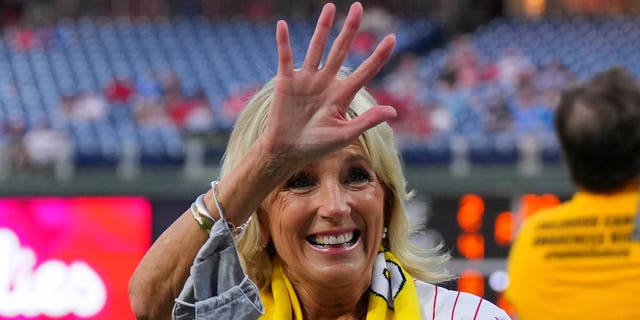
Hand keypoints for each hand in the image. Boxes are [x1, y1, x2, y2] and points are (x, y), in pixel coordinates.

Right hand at [263, 2, 396, 163]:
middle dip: (350, 30)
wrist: (287, 151)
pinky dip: (283, 42)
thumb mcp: (344, 135)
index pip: (365, 71)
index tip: (392, 38)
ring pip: (316, 48)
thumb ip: (367, 121)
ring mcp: (306, 80)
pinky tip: (282, 26)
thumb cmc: (317, 147)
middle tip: (359, 7)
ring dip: (322, 28)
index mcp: (342, 95)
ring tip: (330, 7)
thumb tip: (393, 111)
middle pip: (341, 50)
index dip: (379, 55)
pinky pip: (285, 58)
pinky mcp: (287, 82)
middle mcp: (326, 82)